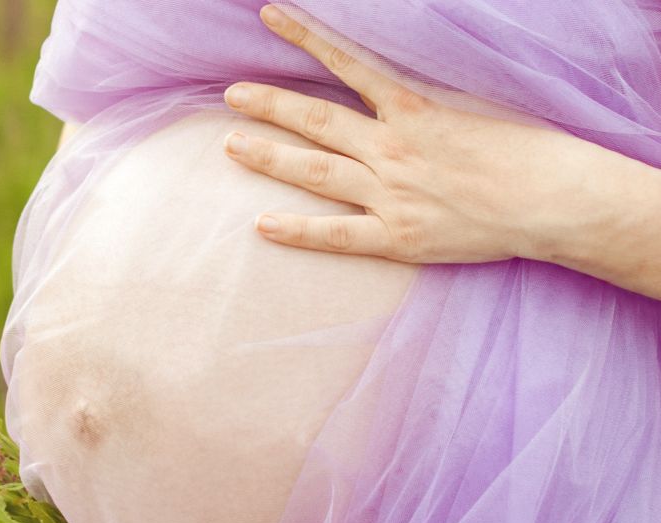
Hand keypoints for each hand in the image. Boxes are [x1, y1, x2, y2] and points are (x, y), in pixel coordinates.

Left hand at [222, 4, 640, 268]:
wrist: (554, 201)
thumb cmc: (527, 152)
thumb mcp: (474, 108)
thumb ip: (423, 105)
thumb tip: (392, 93)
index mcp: (414, 111)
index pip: (349, 65)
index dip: (306, 39)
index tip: (271, 18)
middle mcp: (393, 149)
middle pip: (317, 120)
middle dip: (270, 104)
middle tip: (231, 94)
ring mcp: (391, 194)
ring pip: (316, 171)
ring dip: (270, 156)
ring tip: (231, 144)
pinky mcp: (397, 237)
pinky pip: (336, 234)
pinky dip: (298, 231)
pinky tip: (262, 225)